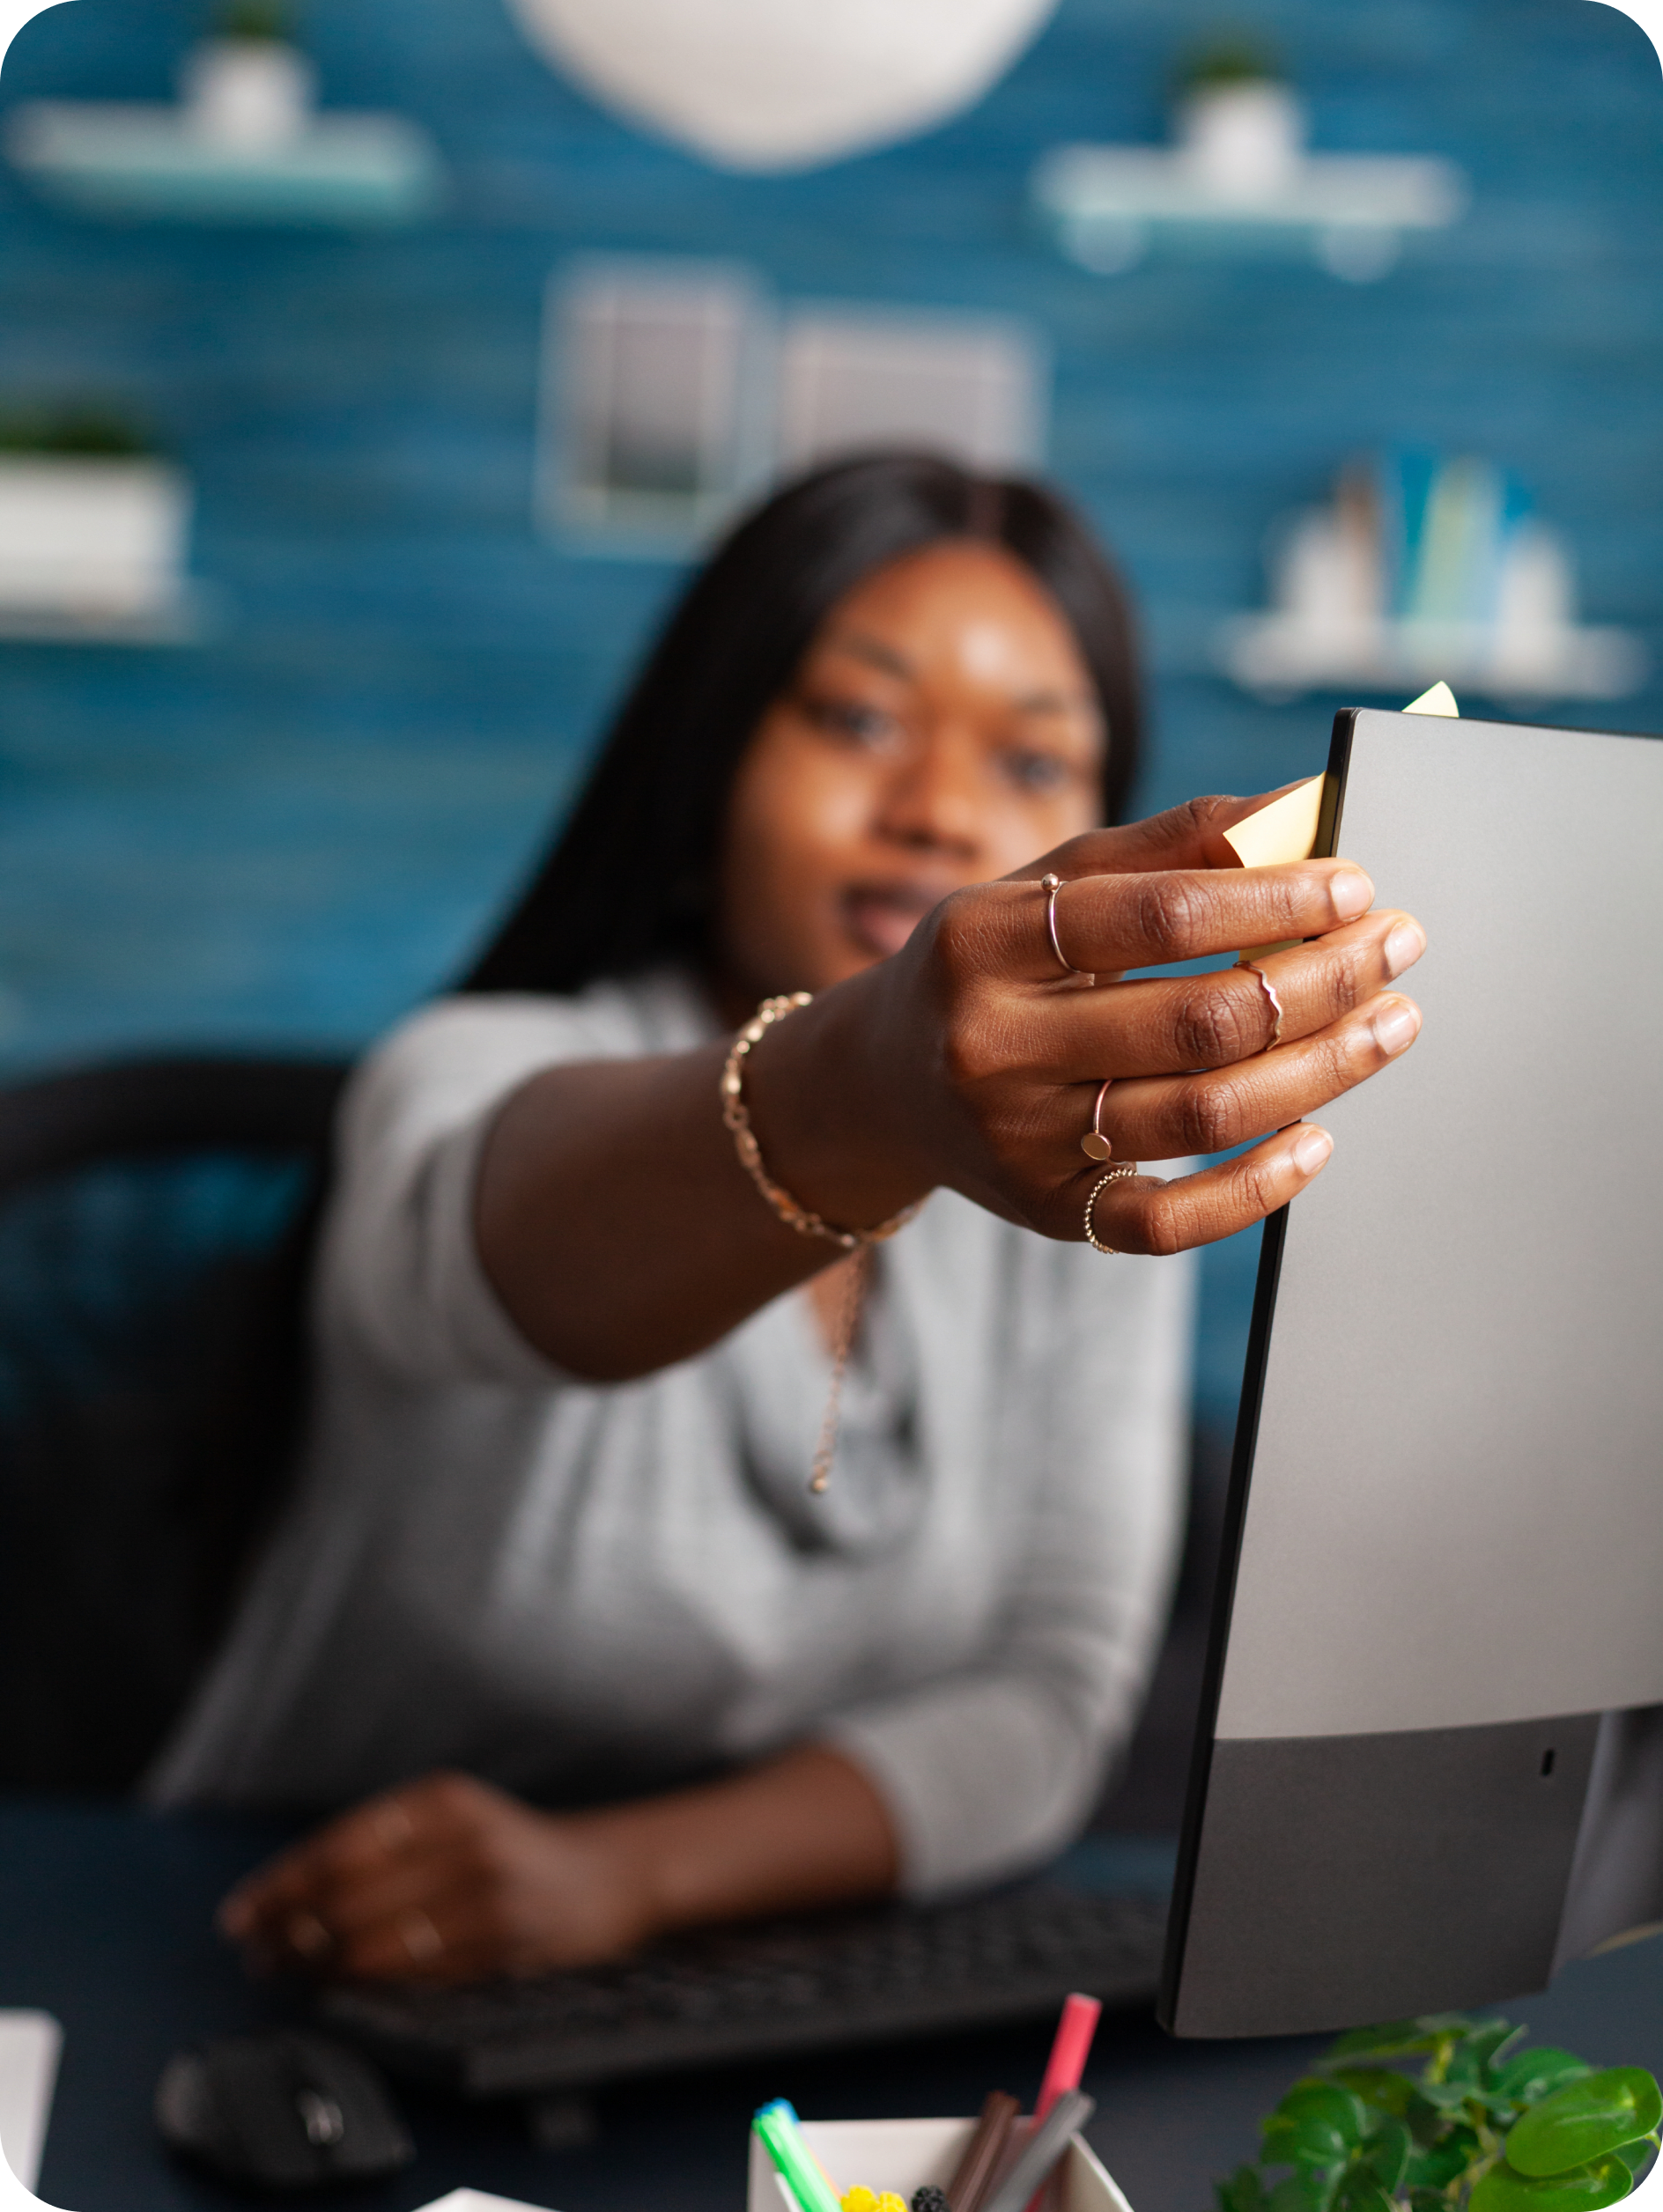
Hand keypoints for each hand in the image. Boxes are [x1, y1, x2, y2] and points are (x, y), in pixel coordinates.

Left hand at [216, 1771, 654, 1983]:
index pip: (339, 1847)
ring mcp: (489, 1897)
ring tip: (288, 1973)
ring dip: (319, 1966)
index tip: (241, 1915)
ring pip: (377, 1945)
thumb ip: (383, 1841)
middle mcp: (466, 1841)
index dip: (281, 1886)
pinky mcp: (504, 1949)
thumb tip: (287, 1893)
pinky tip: (343, 1987)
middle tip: (256, 1953)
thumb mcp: (453, 1817)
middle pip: (349, 1897)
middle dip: (289, 1932)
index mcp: (444, 1799)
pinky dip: (369, 1986)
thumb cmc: (509, 1849)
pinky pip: (416, 1977)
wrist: (607, 1876)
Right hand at [760, 791, 1425, 1255]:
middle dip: (1322, 981)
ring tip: (1389, 1026)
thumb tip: (1306, 806)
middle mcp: (990, 1045)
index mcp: (983, 938)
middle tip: (1397, 950)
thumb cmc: (992, 963)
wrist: (881, 1083)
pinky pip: (1168, 1221)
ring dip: (1321, 1071)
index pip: (1158, 915)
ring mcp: (1015, 1140)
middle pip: (1197, 1020)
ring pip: (1202, 1116)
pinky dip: (1255, 1189)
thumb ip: (1171, 844)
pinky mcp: (1046, 1212)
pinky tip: (1319, 1142)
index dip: (1274, 897)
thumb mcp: (1049, 884)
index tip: (1355, 885)